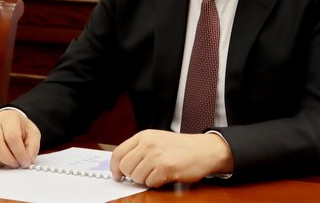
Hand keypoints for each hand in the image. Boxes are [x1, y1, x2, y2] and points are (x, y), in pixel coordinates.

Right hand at [0, 109, 40, 168]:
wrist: (9, 122)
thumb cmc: (20, 129)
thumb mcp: (33, 134)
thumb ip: (33, 147)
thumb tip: (27, 161)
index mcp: (9, 118)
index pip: (12, 136)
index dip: (19, 152)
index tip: (25, 162)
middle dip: (7, 158)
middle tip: (15, 164)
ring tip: (7, 162)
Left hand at [110, 129, 232, 187]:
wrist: (205, 150)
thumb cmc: (182, 147)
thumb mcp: (157, 140)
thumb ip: (139, 149)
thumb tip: (122, 166)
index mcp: (144, 136)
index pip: (118, 153)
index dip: (115, 168)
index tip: (118, 175)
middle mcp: (148, 144)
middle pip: (125, 167)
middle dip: (132, 175)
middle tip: (144, 175)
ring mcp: (156, 155)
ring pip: (136, 177)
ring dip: (146, 179)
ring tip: (158, 173)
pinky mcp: (165, 167)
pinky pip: (150, 183)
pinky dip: (156, 183)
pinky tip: (166, 175)